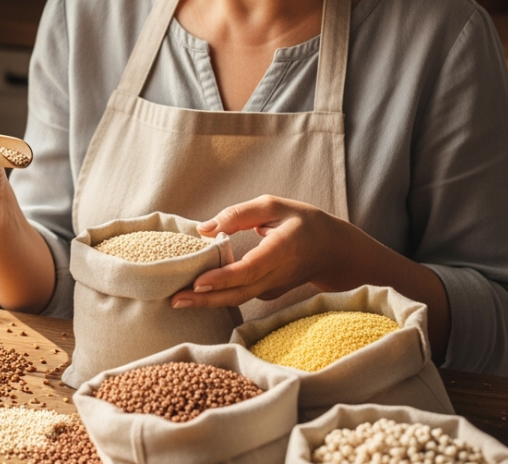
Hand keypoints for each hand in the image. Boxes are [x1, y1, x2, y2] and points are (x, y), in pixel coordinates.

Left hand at [171, 195, 361, 308]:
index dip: (224, 278)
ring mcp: (273, 288)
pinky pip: (240, 296)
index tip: (199, 282)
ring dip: (207, 302)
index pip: (250, 269)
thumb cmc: (303, 222)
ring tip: (176, 300)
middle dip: (206, 299)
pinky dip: (217, 296)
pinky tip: (194, 293)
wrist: (332, 251)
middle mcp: (277, 275)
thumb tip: (204, 228)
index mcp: (282, 250)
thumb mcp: (274, 205)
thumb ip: (239, 214)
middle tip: (175, 300)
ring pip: (237, 299)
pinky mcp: (267, 292)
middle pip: (239, 292)